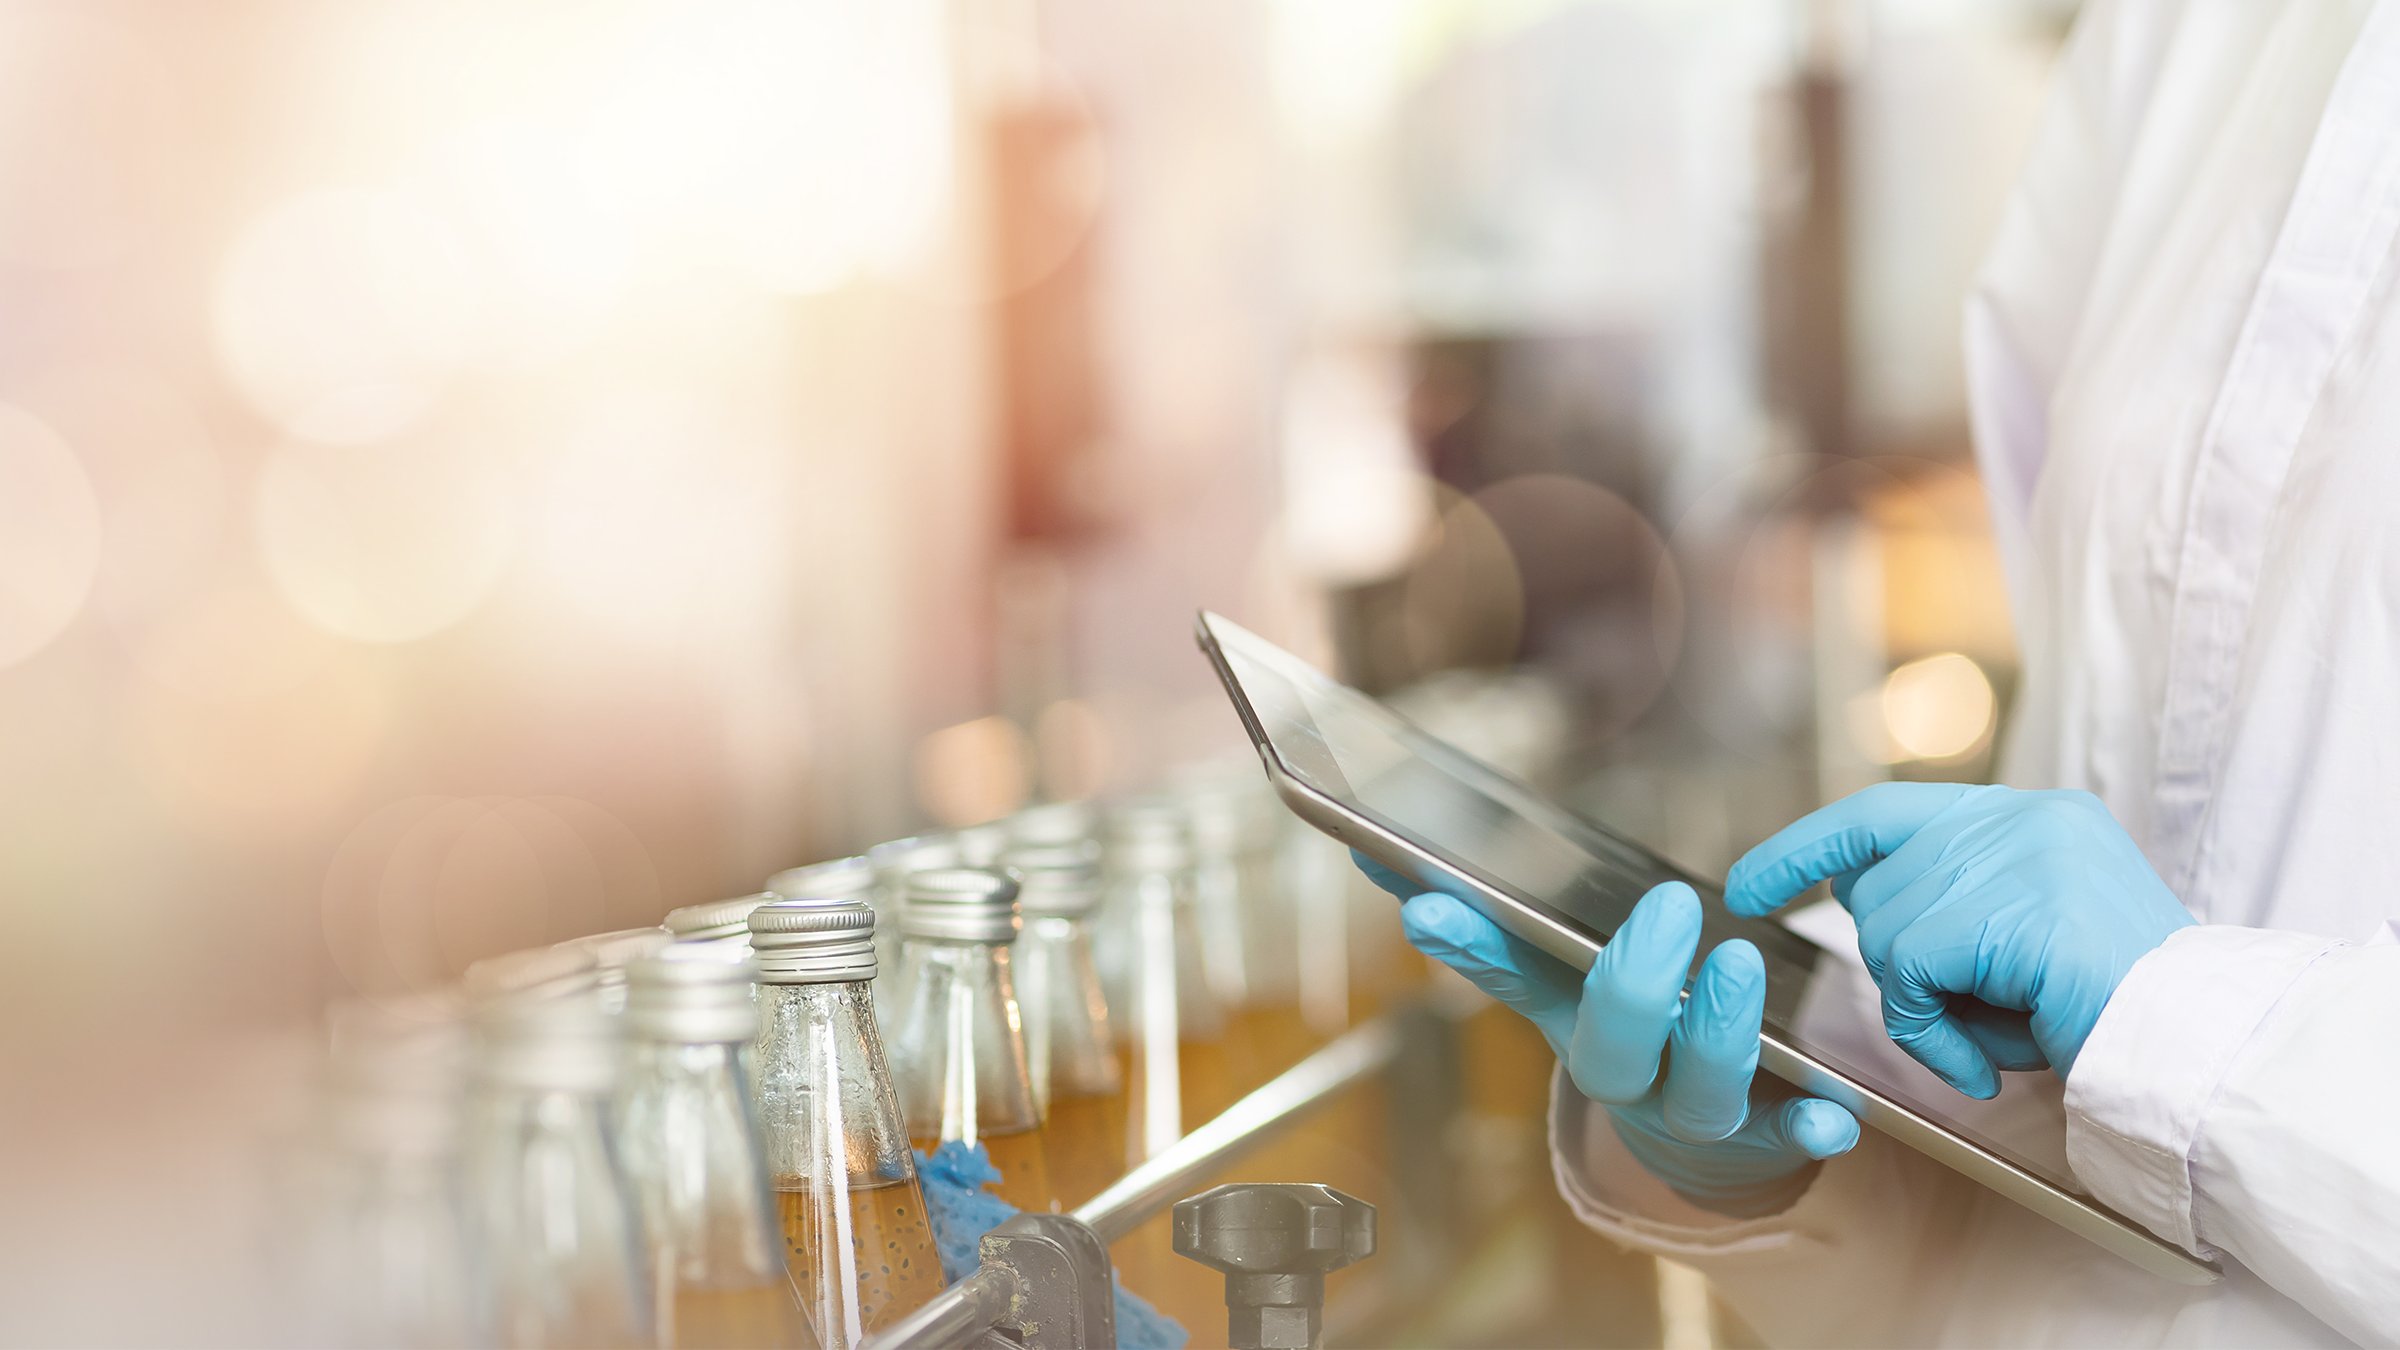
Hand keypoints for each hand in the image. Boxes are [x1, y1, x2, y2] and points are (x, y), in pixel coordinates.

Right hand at [1356, 853, 1857, 1217]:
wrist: (1698, 1141)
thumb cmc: (1634, 1027)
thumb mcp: (1566, 975)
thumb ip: (1495, 922)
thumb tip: (1380, 853)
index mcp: (1569, 1017)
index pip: (1509, 974)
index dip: (1469, 944)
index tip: (1428, 907)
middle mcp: (1623, 1074)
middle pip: (1610, 1044)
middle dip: (1633, 981)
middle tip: (1666, 907)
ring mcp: (1691, 1111)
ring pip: (1699, 1091)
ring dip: (1717, 1033)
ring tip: (1742, 968)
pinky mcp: (1767, 1136)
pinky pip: (1792, 1140)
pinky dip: (1812, 1127)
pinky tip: (1836, 1114)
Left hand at [1725, 783, 2194, 1097]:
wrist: (2198, 1050)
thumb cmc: (2114, 1016)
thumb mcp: (2027, 941)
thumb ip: (1954, 908)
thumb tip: (1857, 900)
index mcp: (2032, 815)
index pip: (1883, 812)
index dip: (1807, 848)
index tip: (1747, 884)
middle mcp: (2021, 818)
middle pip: (1879, 890)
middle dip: (1902, 969)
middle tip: (1978, 1016)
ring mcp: (2016, 857)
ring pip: (1886, 933)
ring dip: (1928, 1009)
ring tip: (2003, 1033)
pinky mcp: (2004, 909)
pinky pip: (1906, 974)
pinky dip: (1931, 1032)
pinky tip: (1986, 1060)